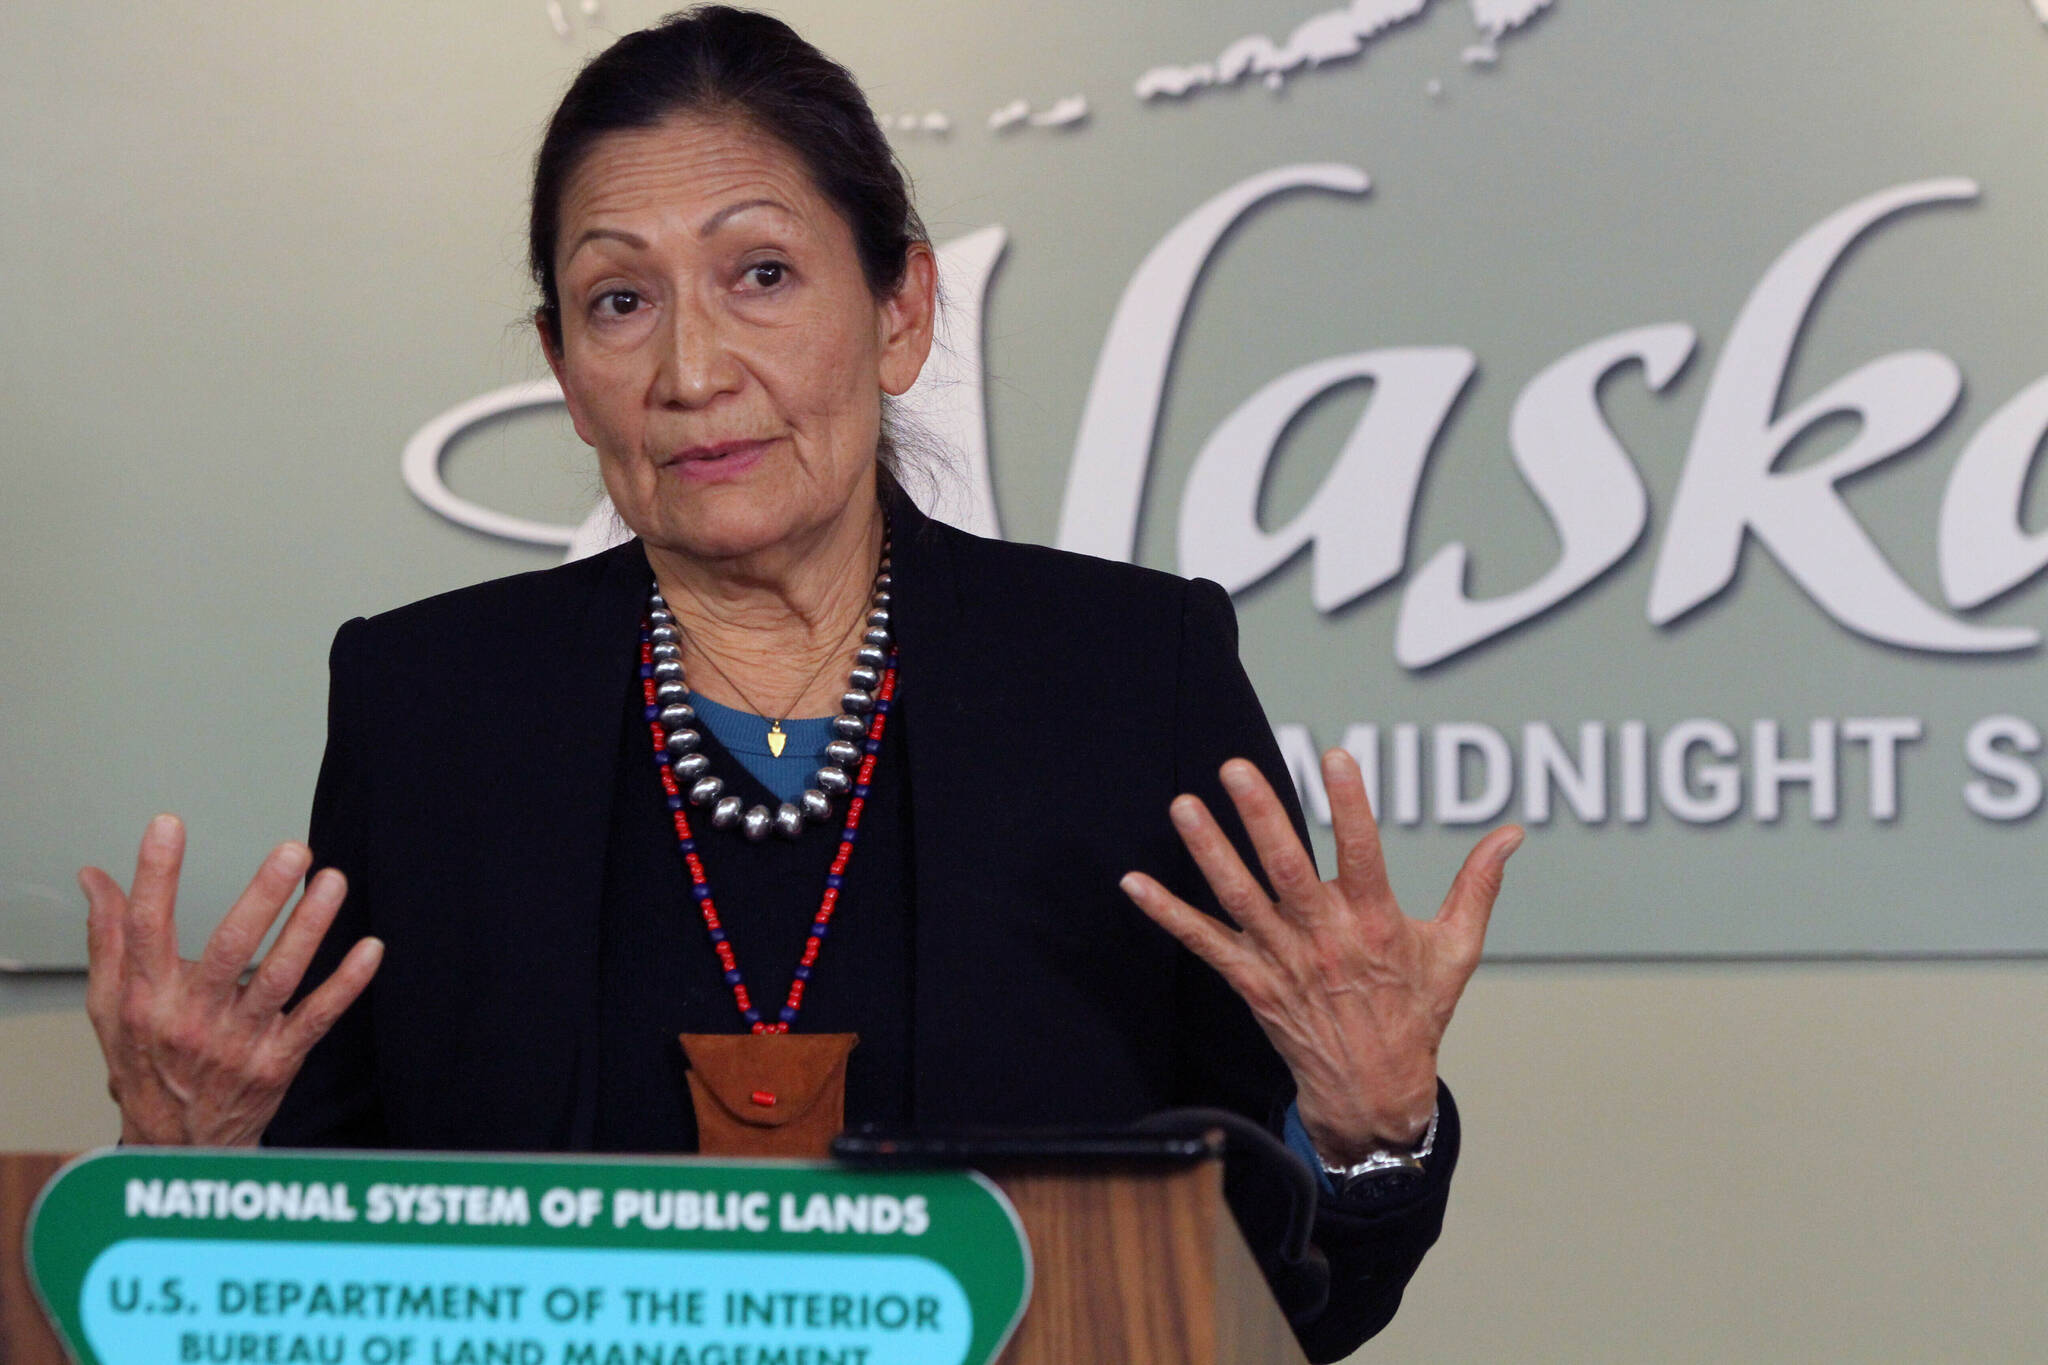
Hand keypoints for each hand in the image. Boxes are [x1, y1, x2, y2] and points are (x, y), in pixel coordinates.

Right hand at [81, 814, 383, 1146]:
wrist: (177, 1148)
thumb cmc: (145, 1068)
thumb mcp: (108, 1007)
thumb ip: (108, 937)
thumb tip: (95, 877)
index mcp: (144, 999)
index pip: (145, 928)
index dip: (155, 875)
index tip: (168, 825)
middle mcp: (190, 1019)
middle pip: (227, 949)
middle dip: (261, 897)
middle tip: (292, 850)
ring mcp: (237, 1042)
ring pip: (278, 978)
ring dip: (309, 929)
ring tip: (332, 882)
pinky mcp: (277, 1062)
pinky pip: (317, 1018)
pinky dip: (346, 984)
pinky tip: (370, 949)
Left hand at [1120, 751, 1519, 1163]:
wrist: (1374, 1094)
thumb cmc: (1416, 1014)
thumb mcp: (1454, 950)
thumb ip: (1477, 885)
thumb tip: (1512, 834)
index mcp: (1375, 924)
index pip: (1363, 854)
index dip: (1350, 806)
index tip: (1335, 757)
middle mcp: (1324, 939)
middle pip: (1287, 870)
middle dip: (1261, 817)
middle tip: (1234, 768)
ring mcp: (1283, 962)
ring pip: (1239, 899)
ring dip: (1208, 853)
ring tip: (1183, 806)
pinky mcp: (1251, 983)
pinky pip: (1203, 944)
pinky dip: (1167, 914)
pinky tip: (1134, 883)